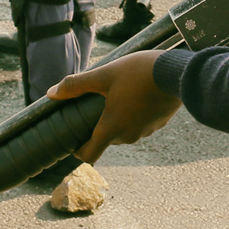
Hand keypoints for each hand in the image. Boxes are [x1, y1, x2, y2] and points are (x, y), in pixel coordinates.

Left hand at [47, 51, 181, 162]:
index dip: (78, 151)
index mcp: (111, 128)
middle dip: (99, 124)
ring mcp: (146, 132)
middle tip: (96, 102)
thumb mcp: (104, 74)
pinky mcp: (159, 124)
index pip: (89, 155)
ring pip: (125, 130)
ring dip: (119, 118)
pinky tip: (138, 94)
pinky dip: (135, 113)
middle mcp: (128, 136)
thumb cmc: (139, 73)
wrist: (178, 73)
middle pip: (106, 138)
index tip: (73, 141)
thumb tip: (51, 93)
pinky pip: (140, 123)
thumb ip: (76, 85)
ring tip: (119, 94)